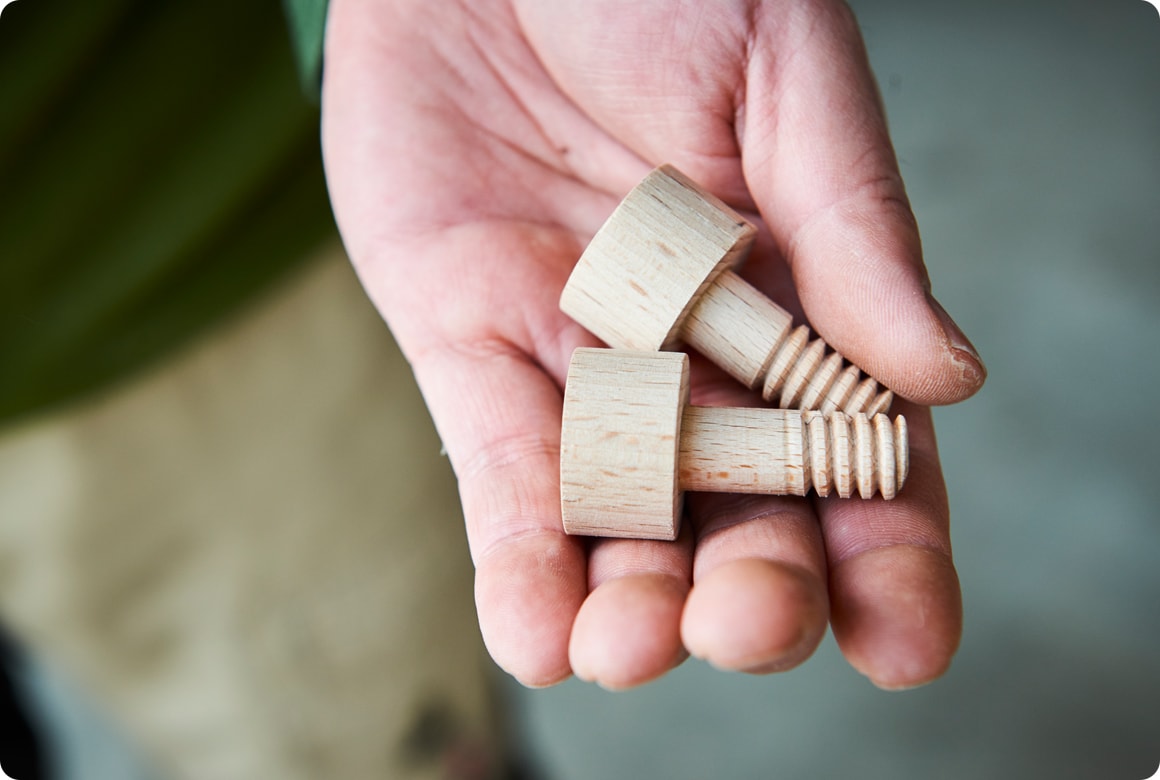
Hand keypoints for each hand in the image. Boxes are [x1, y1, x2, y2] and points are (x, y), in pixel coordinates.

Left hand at [321, 0, 984, 688]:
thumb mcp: (785, 78)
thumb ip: (856, 229)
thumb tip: (946, 379)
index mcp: (794, 302)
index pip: (855, 457)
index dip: (888, 553)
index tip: (905, 638)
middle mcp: (689, 356)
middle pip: (735, 512)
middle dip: (751, 590)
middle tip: (747, 627)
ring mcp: (577, 359)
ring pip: (614, 515)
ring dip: (626, 601)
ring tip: (628, 652)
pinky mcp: (465, 344)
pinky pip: (496, 466)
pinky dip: (515, 554)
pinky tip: (538, 635)